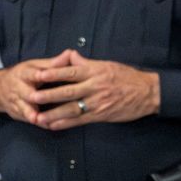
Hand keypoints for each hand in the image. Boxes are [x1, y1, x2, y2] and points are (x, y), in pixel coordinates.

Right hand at [0, 58, 54, 123]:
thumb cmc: (22, 75)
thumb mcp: (35, 66)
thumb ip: (53, 63)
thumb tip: (71, 54)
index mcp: (24, 73)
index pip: (30, 73)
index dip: (36, 74)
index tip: (42, 75)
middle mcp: (19, 88)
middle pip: (25, 92)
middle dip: (32, 96)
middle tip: (38, 98)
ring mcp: (16, 102)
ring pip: (24, 108)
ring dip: (31, 113)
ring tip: (38, 118)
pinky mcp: (17, 113)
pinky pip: (27, 119)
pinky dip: (37, 123)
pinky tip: (47, 125)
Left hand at [29, 49, 160, 129]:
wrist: (148, 92)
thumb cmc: (128, 77)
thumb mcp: (108, 64)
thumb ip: (87, 62)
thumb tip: (70, 55)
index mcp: (96, 72)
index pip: (71, 72)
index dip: (54, 73)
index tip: (39, 74)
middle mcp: (95, 87)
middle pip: (68, 91)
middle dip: (48, 95)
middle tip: (31, 96)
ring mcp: (98, 102)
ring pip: (72, 108)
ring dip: (54, 113)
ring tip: (38, 117)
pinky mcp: (102, 115)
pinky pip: (81, 120)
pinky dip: (66, 123)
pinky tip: (54, 126)